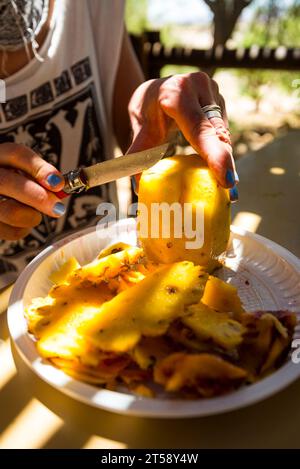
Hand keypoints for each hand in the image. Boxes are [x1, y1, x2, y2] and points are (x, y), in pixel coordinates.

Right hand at [0, 143, 65, 239]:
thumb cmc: (15, 187)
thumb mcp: (25, 175)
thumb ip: (40, 178)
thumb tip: (60, 188)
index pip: (15, 154)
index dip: (39, 168)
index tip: (58, 183)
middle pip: (7, 182)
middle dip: (38, 197)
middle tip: (58, 208)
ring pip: (10, 211)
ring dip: (32, 216)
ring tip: (36, 215)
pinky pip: (10, 231)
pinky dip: (24, 229)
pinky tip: (23, 222)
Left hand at [128, 72, 237, 189]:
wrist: (157, 89)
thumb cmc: (147, 110)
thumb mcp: (140, 130)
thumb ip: (138, 156)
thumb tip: (136, 186)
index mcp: (176, 92)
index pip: (198, 128)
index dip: (214, 154)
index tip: (226, 179)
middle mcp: (198, 87)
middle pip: (215, 133)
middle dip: (224, 163)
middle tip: (230, 191)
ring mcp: (213, 91)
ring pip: (222, 133)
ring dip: (224, 159)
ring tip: (226, 186)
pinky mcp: (221, 100)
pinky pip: (223, 131)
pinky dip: (221, 151)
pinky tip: (221, 169)